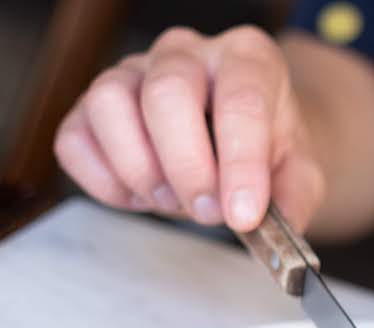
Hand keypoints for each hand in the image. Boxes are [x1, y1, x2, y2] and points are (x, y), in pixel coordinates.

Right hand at [54, 26, 324, 230]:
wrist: (238, 142)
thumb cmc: (266, 149)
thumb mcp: (299, 173)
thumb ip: (295, 197)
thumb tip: (280, 226)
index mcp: (247, 59)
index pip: (241, 99)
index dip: (241, 162)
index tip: (243, 214)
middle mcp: (186, 53)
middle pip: (167, 92)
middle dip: (186, 166)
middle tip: (207, 213)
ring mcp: (131, 73)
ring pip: (108, 103)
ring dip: (140, 169)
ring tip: (173, 202)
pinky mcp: (91, 107)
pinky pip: (75, 139)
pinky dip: (103, 181)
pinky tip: (141, 197)